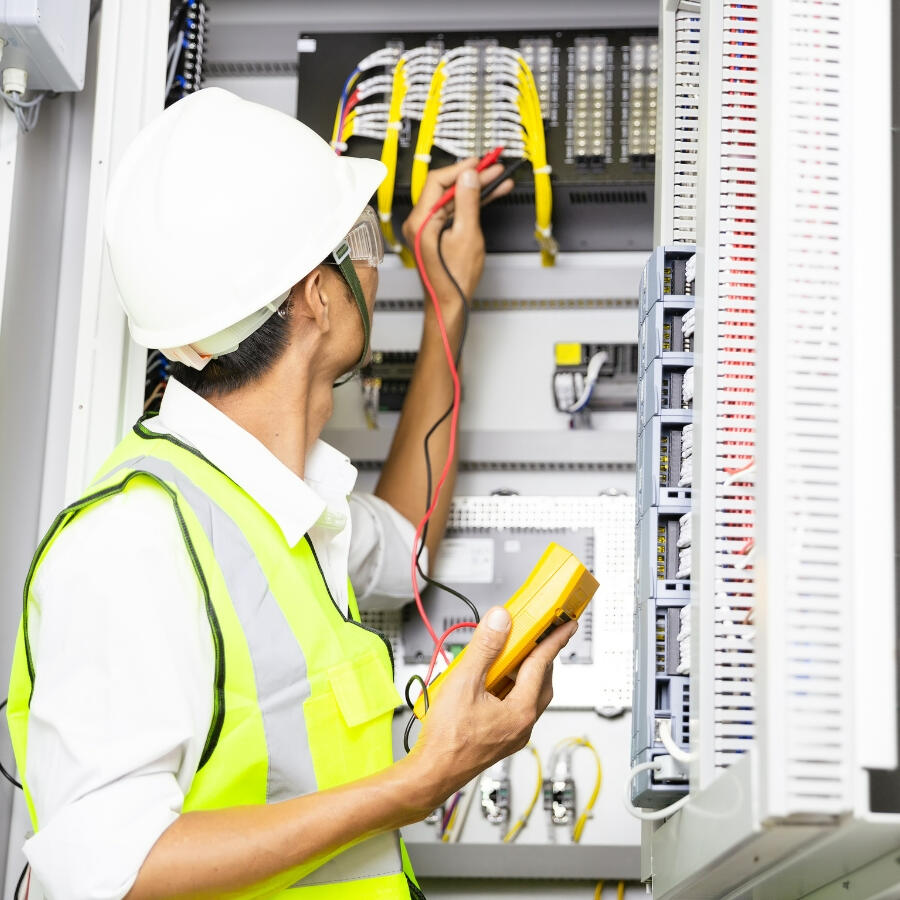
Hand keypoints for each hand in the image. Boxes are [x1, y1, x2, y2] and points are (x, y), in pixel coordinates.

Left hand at [402, 159, 513, 306]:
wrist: (450, 303)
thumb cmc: (454, 279)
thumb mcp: (467, 235)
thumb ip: (467, 202)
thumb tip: (468, 176)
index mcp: (420, 221)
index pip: (437, 181)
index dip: (460, 169)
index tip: (478, 163)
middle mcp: (419, 223)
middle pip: (445, 188)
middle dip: (471, 177)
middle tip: (492, 168)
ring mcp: (427, 229)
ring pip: (452, 199)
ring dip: (474, 189)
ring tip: (497, 180)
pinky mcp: (436, 234)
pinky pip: (454, 212)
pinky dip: (471, 204)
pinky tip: (489, 196)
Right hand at [405, 606, 577, 812]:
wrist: (432, 773)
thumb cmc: (448, 740)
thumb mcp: (464, 682)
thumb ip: (485, 648)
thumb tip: (501, 621)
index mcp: (521, 711)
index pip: (542, 665)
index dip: (554, 640)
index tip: (567, 626)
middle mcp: (522, 725)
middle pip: (541, 681)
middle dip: (540, 656)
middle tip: (536, 635)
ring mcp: (512, 733)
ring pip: (528, 695)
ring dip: (522, 672)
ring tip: (507, 654)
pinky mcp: (500, 737)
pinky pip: (514, 706)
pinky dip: (509, 687)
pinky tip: (489, 681)